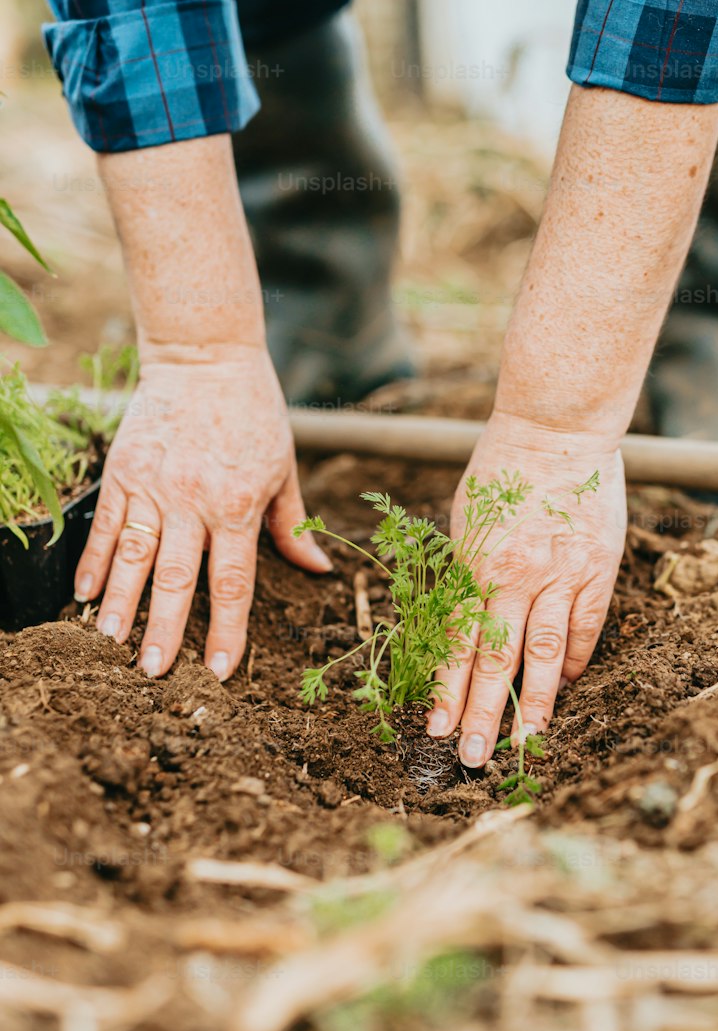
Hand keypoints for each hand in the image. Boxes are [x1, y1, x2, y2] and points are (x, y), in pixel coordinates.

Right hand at [74, 343, 330, 678]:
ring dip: (121, 604)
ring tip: (110, 642)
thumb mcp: (284, 467)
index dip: (226, 631)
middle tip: (153, 674)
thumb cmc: (255, 413)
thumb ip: (294, 525)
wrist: (206, 356)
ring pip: (133, 557)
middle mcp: (194, 500)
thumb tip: (319, 571)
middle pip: (176, 579)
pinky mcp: (123, 470)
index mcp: (240, 505)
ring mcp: (153, 485)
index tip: (218, 671)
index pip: (232, 583)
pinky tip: (86, 595)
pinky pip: (106, 524)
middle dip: (164, 631)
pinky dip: (95, 561)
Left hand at [425, 410, 626, 766]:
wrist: (557, 429)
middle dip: (482, 714)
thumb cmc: (502, 471)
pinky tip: (563, 687)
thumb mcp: (466, 521)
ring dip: (533, 705)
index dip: (445, 689)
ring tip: (527, 746)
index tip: (435, 730)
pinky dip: (574, 661)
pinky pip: (586, 628)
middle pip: (496, 659)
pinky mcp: (598, 568)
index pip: (456, 642)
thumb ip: (466, 575)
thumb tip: (461, 630)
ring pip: (544, 654)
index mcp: (475, 564)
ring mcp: (561, 574)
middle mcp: (515, 576)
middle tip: (473, 759)